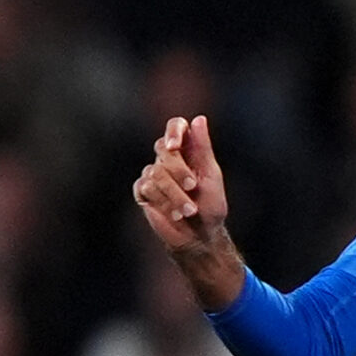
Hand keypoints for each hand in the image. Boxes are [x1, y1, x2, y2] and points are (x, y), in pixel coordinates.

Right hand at [131, 115, 245, 309]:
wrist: (200, 237)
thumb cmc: (211, 206)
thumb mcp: (212, 175)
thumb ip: (203, 148)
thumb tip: (199, 118)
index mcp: (187, 151)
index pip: (175, 126)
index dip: (174, 131)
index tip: (176, 145)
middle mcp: (168, 160)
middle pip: (163, 149)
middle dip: (179, 171)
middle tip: (193, 188)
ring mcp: (153, 175)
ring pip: (155, 172)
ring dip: (175, 194)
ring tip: (189, 211)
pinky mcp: (144, 192)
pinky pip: (146, 188)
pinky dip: (163, 202)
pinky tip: (174, 214)